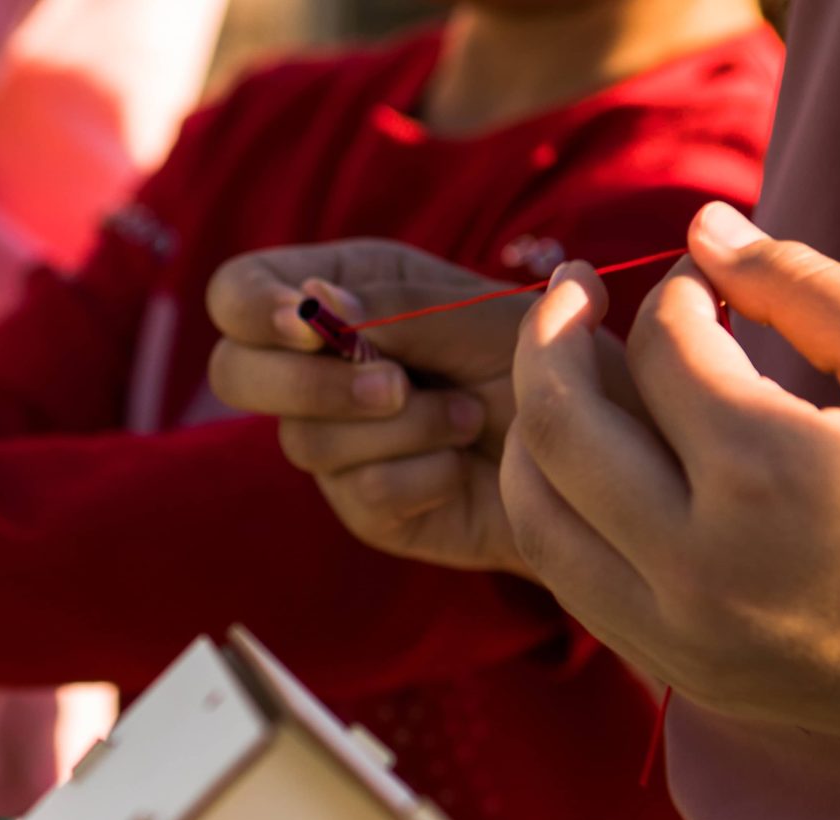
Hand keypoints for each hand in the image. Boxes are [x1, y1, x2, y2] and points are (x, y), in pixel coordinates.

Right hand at [208, 239, 581, 571]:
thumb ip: (396, 306)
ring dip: (401, 428)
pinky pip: (359, 493)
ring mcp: (336, 442)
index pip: (237, 293)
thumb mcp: (481, 313)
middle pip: (235, 373)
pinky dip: (422, 474)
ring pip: (306, 440)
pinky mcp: (364, 506)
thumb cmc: (553, 360)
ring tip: (466, 417)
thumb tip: (313, 303)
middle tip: (394, 385)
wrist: (604, 445)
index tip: (304, 324)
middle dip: (310, 383)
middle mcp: (321, 369)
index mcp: (339, 296)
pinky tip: (460, 465)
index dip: (252, 308)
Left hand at [504, 201, 839, 753]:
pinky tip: (592, 461)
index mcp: (772, 474)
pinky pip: (566, 575)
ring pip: (536, 511)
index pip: (663, 351)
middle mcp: (700, 560)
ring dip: (533, 428)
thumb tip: (705, 226)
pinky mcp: (669, 667)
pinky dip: (558, 507)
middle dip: (550, 337)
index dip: (671, 294)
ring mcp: (675, 628)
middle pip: (559, 426)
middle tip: (569, 292)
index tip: (701, 281)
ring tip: (566, 375)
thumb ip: (806, 286)